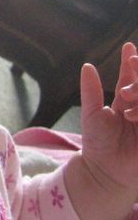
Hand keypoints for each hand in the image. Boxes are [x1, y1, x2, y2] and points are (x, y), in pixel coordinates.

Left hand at [67, 42, 137, 219]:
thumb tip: (87, 66)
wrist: (105, 171)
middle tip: (131, 69)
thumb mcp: (92, 114)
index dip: (132, 63)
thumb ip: (91, 91)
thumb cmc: (97, 143)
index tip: (129, 48)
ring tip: (127, 100)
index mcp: (127, 102)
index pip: (133, 78)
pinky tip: (134, 113)